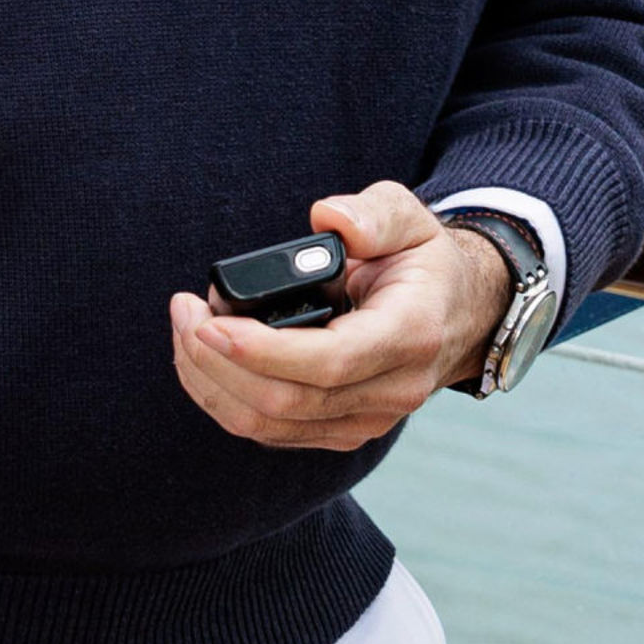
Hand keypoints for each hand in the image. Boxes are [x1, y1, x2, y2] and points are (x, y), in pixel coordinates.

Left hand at [169, 182, 512, 450]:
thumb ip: (372, 212)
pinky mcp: (343, 430)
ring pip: (272, 426)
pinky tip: (204, 359)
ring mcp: (368, 419)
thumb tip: (326, 217)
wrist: (459, 314)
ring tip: (185, 330)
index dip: (262, 351)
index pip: (329, 362)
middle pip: (288, 402)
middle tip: (183, 312)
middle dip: (218, 361)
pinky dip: (228, 398)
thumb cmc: (424, 262)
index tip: (208, 322)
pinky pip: (273, 431)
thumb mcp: (411, 217)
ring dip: (213, 383)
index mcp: (411, 335)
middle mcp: (392, 390)